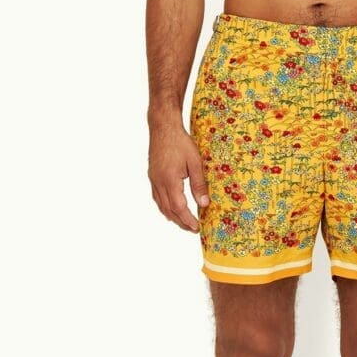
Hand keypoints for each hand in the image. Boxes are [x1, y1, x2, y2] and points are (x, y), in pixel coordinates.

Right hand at [147, 114, 209, 232]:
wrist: (163, 127)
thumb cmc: (180, 142)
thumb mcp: (195, 162)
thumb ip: (199, 184)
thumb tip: (204, 204)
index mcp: (170, 180)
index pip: (178, 207)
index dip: (187, 220)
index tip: (197, 228)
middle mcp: (159, 183)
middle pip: (168, 210)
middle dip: (181, 222)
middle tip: (193, 228)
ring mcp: (154, 180)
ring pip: (161, 205)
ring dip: (172, 216)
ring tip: (184, 222)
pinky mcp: (153, 176)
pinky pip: (157, 197)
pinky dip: (165, 206)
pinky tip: (172, 207)